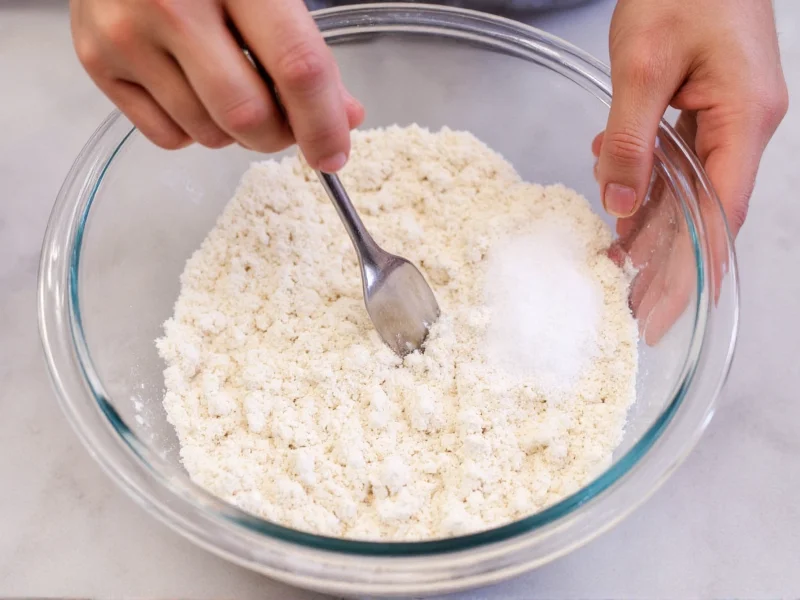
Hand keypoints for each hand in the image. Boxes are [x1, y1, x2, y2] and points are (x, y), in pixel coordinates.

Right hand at [71, 0, 364, 170]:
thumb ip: (306, 46)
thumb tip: (343, 116)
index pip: (296, 65)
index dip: (323, 122)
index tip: (334, 155)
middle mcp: (172, 5)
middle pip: (249, 115)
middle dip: (279, 135)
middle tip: (285, 120)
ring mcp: (128, 36)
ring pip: (209, 134)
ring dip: (235, 131)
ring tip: (229, 86)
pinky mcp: (97, 61)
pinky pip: (168, 137)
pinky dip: (193, 130)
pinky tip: (192, 88)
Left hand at [594, 0, 787, 341]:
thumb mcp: (642, 64)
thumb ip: (630, 137)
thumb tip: (621, 202)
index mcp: (744, 119)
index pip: (717, 215)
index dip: (689, 270)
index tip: (660, 311)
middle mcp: (744, 128)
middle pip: (702, 214)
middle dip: (666, 262)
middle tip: (632, 309)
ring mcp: (728, 120)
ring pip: (686, 190)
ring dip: (649, 224)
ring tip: (614, 261)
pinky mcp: (707, 110)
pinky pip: (677, 160)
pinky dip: (645, 180)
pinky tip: (615, 192)